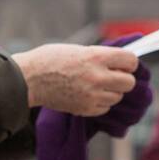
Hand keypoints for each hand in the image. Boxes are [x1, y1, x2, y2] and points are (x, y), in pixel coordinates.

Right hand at [13, 43, 138, 115]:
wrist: (27, 79)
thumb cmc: (48, 60)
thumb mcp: (75, 50)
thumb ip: (98, 56)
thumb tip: (118, 62)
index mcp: (95, 57)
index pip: (131, 61)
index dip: (127, 62)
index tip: (121, 63)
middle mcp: (97, 76)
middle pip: (129, 82)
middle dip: (121, 78)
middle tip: (109, 76)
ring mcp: (92, 95)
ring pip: (118, 96)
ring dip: (110, 91)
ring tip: (92, 85)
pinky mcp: (86, 109)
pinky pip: (105, 107)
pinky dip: (99, 102)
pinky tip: (85, 94)